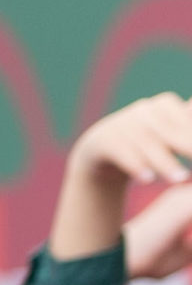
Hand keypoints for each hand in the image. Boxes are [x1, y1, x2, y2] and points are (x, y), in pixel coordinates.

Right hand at [53, 94, 191, 259]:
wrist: (103, 149)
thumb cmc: (149, 143)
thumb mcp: (173, 134)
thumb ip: (188, 126)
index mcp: (165, 105)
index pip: (185, 118)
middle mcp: (144, 110)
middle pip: (168, 130)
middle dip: (186, 147)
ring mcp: (121, 122)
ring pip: (146, 142)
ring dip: (165, 162)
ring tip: (180, 179)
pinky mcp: (102, 140)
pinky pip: (121, 152)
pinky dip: (135, 165)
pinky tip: (147, 180)